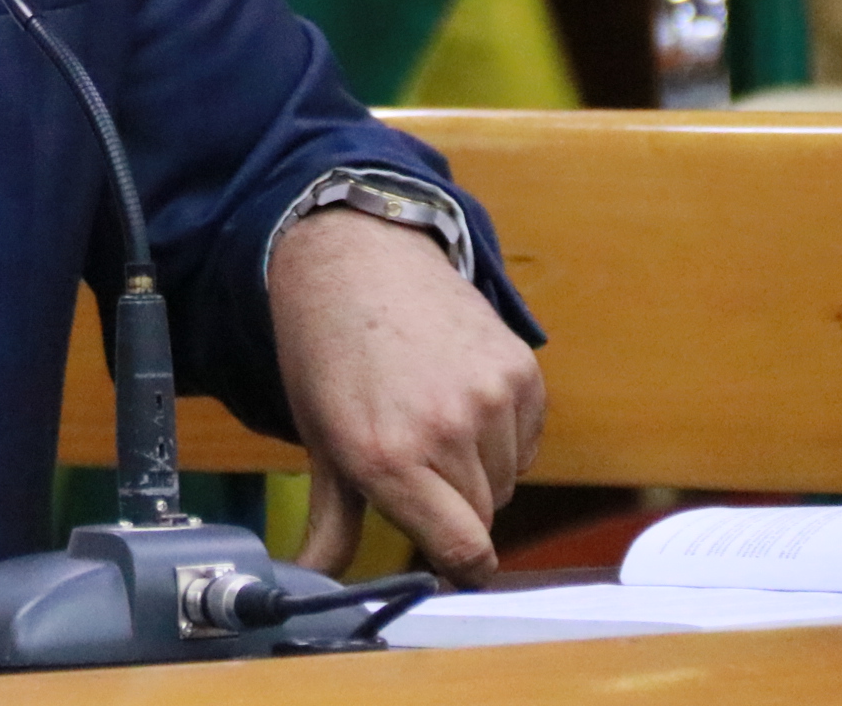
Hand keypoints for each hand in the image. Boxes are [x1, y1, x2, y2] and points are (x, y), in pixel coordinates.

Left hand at [268, 204, 544, 586]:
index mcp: (387, 457)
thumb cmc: (328, 354)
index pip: (463, 551)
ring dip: (478, 471)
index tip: (446, 560)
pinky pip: (526, 440)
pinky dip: (501, 435)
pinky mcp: (523, 371)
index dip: (458, 565)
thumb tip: (314, 582)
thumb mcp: (320, 439)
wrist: (356, 259)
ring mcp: (491, 397)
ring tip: (430, 420)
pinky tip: (458, 396)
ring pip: (506, 481)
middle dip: (451, 508)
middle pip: (482, 519)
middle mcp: (445, 430)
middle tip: (411, 462)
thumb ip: (332, 524)